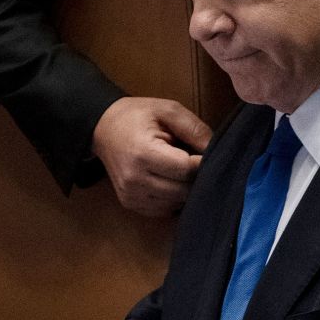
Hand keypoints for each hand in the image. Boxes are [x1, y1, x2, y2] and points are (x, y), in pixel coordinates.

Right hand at [92, 97, 211, 216]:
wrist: (103, 127)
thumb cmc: (137, 116)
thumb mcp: (168, 110)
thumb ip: (194, 128)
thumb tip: (216, 149)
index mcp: (143, 153)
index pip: (186, 169)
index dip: (202, 163)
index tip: (208, 153)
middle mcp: (134, 179)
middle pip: (183, 190)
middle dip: (195, 177)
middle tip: (196, 161)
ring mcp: (131, 195)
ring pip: (176, 203)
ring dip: (185, 189)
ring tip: (181, 169)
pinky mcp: (130, 204)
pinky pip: (164, 209)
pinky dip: (173, 198)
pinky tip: (170, 180)